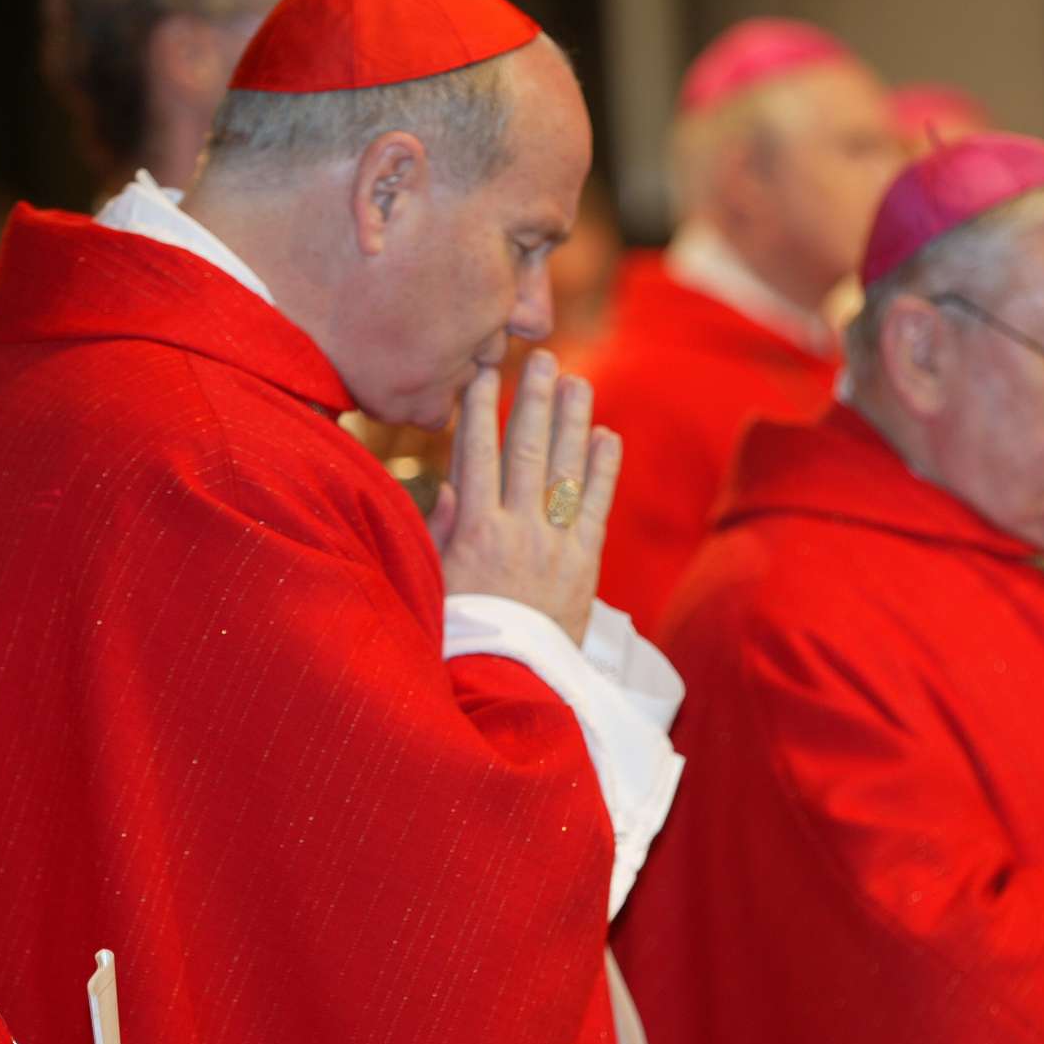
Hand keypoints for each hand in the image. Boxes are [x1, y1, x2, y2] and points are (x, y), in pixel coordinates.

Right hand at [428, 352, 620, 641]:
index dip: (481, 409)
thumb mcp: (434, 581)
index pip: (477, 454)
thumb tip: (450, 484)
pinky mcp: (585, 565)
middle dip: (536, 400)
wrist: (506, 685)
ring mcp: (555, 545)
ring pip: (567, 470)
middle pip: (529, 451)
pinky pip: (598, 507)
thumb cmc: (461, 635)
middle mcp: (517, 530)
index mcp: (474, 531)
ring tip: (578, 382)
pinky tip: (609, 437)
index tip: (483, 373)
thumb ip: (441, 531)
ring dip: (575, 421)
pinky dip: (604, 471)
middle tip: (543, 358)